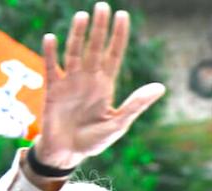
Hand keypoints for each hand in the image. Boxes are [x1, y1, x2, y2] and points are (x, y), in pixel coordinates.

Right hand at [36, 2, 165, 168]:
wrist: (67, 154)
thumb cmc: (93, 140)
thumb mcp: (118, 123)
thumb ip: (136, 104)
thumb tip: (161, 87)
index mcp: (105, 85)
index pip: (113, 54)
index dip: (118, 36)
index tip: (122, 16)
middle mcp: (88, 79)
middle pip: (95, 48)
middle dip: (99, 28)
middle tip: (103, 6)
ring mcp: (69, 82)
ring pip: (74, 52)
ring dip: (77, 35)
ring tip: (82, 16)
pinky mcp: (53, 90)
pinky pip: (51, 67)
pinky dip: (50, 54)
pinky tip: (51, 38)